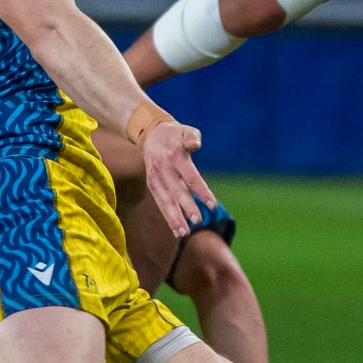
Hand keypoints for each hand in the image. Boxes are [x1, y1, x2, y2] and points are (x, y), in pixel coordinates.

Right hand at [141, 121, 214, 236]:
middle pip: (177, 191)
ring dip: (175, 218)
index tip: (212, 205)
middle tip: (198, 221)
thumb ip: (192, 137)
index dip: (201, 191)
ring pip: (166, 201)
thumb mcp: (185, 130)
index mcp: (175, 156)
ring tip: (185, 233)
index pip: (190, 177)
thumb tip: (196, 144)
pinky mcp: (152, 185)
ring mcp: (156, 178)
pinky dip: (168, 218)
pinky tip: (177, 231)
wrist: (151, 134)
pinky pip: (160, 204)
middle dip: (187, 207)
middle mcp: (164, 169)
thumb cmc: (175, 135)